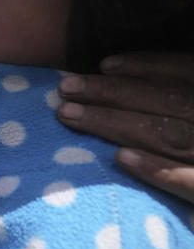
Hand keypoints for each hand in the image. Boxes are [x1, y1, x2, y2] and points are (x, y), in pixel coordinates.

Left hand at [56, 51, 193, 203]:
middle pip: (171, 102)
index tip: (104, 64)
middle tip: (67, 87)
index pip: (190, 74)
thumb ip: (182, 104)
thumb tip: (129, 79)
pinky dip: (159, 170)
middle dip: (116, 92)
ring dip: (117, 122)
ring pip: (170, 135)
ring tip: (70, 114)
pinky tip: (121, 159)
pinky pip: (192, 184)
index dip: (149, 66)